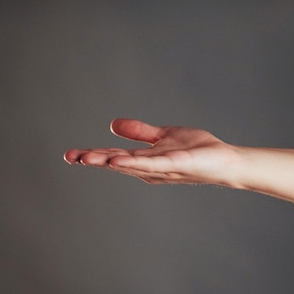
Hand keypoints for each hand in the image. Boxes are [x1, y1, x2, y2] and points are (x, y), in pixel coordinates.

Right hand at [64, 119, 241, 184]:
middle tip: (70, 156)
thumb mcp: (162, 136)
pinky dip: (134, 162)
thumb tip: (113, 125)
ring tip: (87, 157)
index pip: (114, 156)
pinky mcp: (174, 163)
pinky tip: (118, 159)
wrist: (223, 159)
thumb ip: (140, 132)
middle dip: (94, 159)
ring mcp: (160, 168)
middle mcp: (148, 168)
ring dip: (108, 160)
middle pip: (117, 162)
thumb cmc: (196, 150)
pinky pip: (151, 163)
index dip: (93, 154)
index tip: (71, 154)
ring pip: (130, 164)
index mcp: (144, 161)